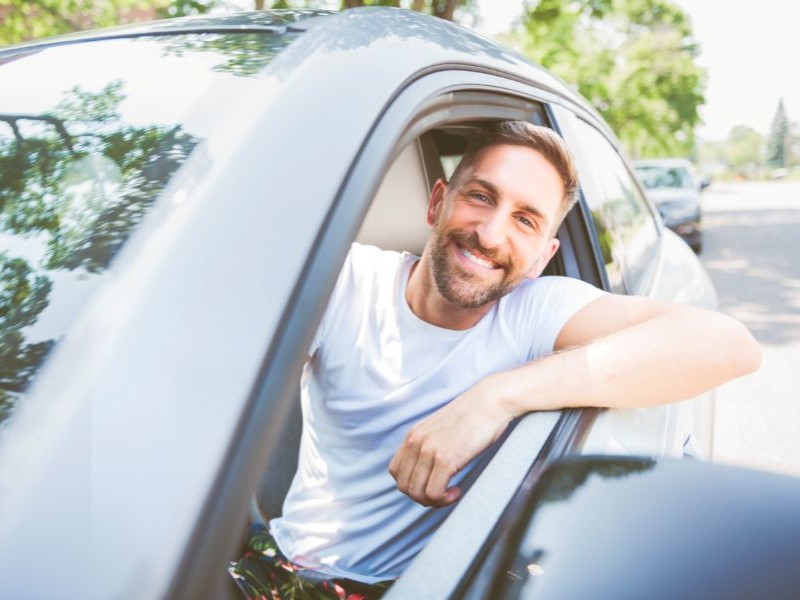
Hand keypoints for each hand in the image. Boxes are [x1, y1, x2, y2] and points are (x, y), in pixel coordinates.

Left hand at [388, 379, 512, 506]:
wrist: (490, 401)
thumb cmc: (474, 416)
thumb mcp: (441, 429)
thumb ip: (430, 444)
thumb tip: (430, 468)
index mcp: (414, 435)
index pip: (395, 471)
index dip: (411, 484)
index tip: (430, 485)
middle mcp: (416, 442)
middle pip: (404, 486)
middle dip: (422, 497)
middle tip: (442, 494)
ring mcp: (429, 450)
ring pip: (416, 493)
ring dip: (433, 501)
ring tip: (450, 494)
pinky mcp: (445, 459)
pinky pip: (433, 493)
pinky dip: (443, 500)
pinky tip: (456, 491)